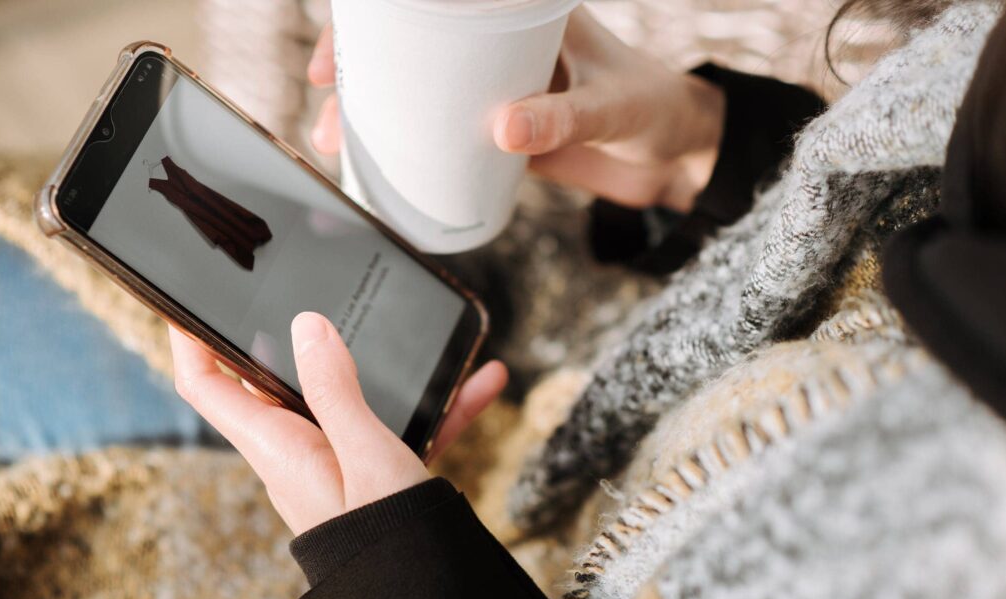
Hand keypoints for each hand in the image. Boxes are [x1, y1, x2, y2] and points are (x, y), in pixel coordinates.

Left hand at [169, 313, 507, 535]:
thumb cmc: (386, 539)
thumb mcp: (365, 452)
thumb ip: (334, 388)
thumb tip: (308, 325)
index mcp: (277, 446)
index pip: (207, 384)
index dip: (190, 338)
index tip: (191, 297)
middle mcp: (298, 452)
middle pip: (277, 379)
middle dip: (297, 335)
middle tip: (313, 290)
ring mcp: (336, 461)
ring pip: (350, 397)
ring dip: (385, 368)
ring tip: (422, 336)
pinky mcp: (373, 472)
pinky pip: (396, 425)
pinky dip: (431, 406)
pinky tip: (478, 384)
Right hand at [307, 9, 724, 212]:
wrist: (678, 155)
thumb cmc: (652, 106)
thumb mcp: (608, 104)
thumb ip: (562, 116)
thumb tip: (501, 130)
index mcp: (519, 17)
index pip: (433, 8)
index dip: (372, 27)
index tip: (337, 54)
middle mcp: (498, 52)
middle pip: (410, 56)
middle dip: (357, 82)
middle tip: (327, 115)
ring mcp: (496, 95)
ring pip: (421, 101)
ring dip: (375, 124)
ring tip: (338, 151)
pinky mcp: (503, 139)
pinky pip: (447, 142)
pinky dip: (414, 156)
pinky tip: (384, 176)